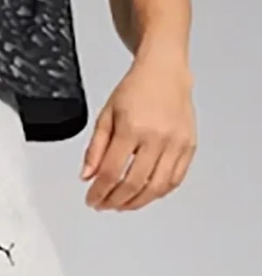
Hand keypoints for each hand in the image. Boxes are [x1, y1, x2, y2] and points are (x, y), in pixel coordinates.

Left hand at [81, 48, 196, 211]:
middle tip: (104, 204)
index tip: (91, 200)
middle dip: (114, 201)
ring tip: (122, 204)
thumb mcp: (106, 115)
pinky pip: (174, 180)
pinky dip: (158, 193)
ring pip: (156, 188)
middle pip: (133, 184)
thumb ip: (94, 149)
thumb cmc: (136, 89)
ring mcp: (176, 143)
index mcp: (132, 128)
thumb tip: (87, 177)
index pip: (111, 173)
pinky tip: (145, 193)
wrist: (165, 70)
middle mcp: (157, 137)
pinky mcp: (189, 146)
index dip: (98, 193)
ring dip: (136, 202)